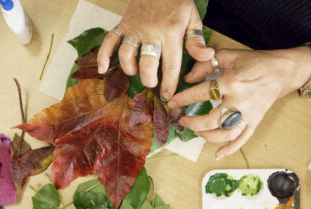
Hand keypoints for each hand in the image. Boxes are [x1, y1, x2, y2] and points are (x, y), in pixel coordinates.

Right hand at [96, 0, 213, 99]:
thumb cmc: (176, 2)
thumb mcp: (192, 18)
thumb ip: (197, 41)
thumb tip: (207, 57)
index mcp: (170, 34)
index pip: (170, 66)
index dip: (169, 84)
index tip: (168, 96)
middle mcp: (151, 33)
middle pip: (146, 64)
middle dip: (149, 79)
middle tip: (152, 83)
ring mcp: (134, 29)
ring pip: (126, 54)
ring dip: (130, 68)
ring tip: (136, 72)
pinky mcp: (123, 25)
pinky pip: (109, 41)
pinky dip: (103, 55)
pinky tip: (103, 69)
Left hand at [168, 48, 310, 158]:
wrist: (282, 71)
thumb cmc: (254, 62)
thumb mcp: (227, 56)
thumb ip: (205, 64)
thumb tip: (187, 77)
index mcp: (230, 83)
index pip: (200, 94)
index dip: (183, 99)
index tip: (172, 102)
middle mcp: (239, 101)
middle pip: (211, 120)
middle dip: (193, 123)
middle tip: (183, 120)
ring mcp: (248, 114)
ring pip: (224, 133)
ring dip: (207, 136)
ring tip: (197, 132)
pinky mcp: (255, 121)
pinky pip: (242, 139)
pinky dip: (230, 149)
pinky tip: (218, 154)